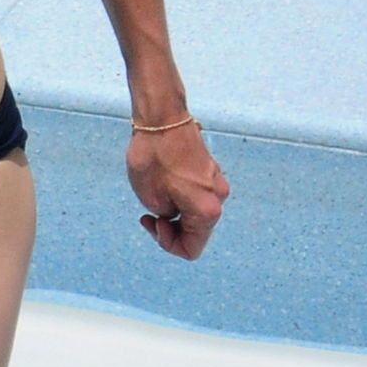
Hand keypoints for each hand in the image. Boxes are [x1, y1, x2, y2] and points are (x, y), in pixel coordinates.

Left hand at [128, 119, 228, 261]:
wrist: (161, 118)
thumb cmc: (154, 158)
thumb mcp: (152, 200)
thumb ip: (168, 219)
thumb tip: (175, 215)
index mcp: (207, 211)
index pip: (192, 248)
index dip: (169, 244)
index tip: (154, 224)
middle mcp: (218, 198)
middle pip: (195, 231)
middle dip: (171, 228)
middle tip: (148, 215)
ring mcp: (216, 182)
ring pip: (195, 212)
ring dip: (174, 212)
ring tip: (153, 196)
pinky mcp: (209, 169)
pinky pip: (195, 195)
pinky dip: (179, 197)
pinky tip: (161, 184)